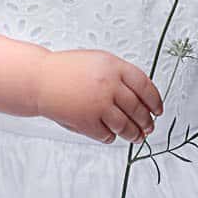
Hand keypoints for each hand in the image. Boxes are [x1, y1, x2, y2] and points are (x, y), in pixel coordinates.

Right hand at [34, 49, 163, 144]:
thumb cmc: (66, 69)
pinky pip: (106, 135)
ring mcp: (98, 105)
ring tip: (136, 137)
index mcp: (114, 67)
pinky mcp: (87, 122)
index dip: (155, 101)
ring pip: (125, 126)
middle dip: (146, 122)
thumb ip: (120, 74)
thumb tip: (141, 93)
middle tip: (148, 127)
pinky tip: (111, 136)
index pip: (145, 87)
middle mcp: (109, 86)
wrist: (39, 80)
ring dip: (133, 134)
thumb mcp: (98, 60)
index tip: (158, 110)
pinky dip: (111, 137)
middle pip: (138, 109)